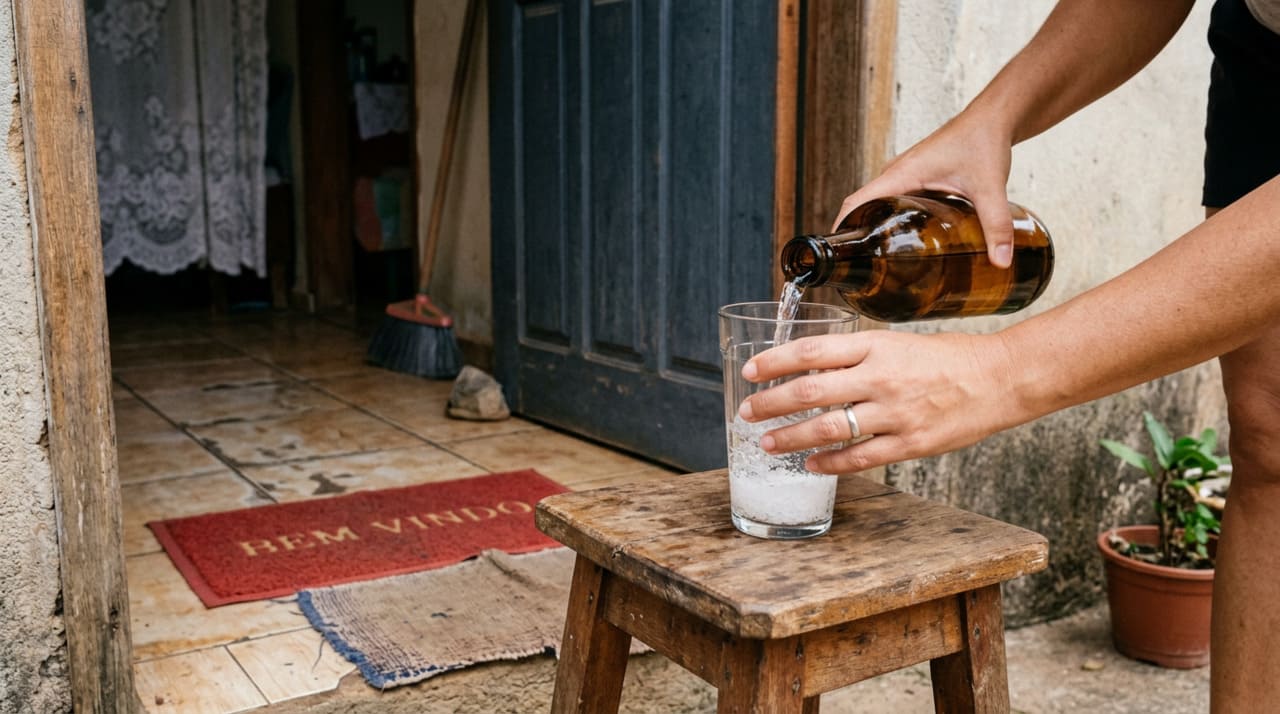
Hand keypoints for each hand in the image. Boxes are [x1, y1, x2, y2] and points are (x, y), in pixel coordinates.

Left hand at [737, 329, 1025, 472]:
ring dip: (791, 437)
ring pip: (828, 428)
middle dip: (770, 404)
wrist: (1000, 378)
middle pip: (810, 392)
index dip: (774, 362)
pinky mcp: (911, 444)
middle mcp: (881, 378)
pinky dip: (829, 463)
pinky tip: (811, 464)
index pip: (811, 351)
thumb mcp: (897, 343)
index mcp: (876, 346)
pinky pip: (859, 457)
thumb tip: (811, 370)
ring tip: (767, 442)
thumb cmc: (947, 357)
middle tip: (746, 412)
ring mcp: (895, 413)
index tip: (750, 372)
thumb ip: (857, 357)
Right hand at [832, 111, 1017, 266]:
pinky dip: (889, 218)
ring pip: (877, 204)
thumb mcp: (989, 187)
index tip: (839, 256)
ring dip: (872, 227)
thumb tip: (1000, 261)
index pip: (855, 203)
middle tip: (861, 269)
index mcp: (901, 175)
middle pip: (861, 207)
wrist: (994, 118)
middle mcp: (896, 174)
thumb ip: (996, 225)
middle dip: (856, 236)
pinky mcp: (916, 177)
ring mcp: (904, 175)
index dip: (841, 229)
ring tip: (876, 261)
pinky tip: (901, 239)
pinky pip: (892, 200)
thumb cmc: (984, 141)